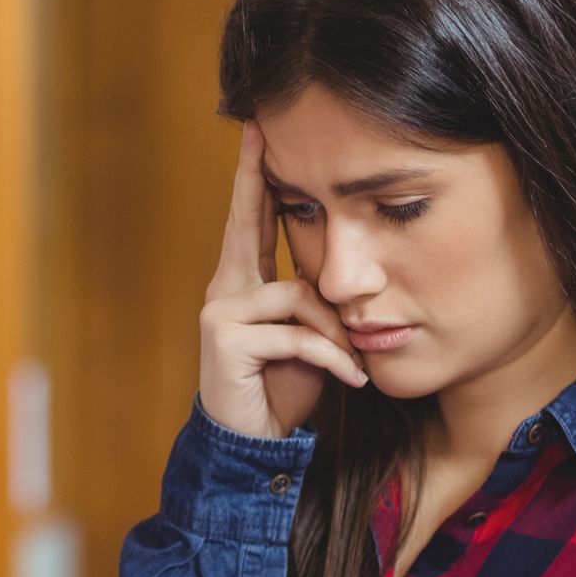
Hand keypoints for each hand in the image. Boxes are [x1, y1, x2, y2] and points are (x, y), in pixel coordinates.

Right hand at [199, 122, 366, 437]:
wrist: (254, 444)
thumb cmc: (285, 389)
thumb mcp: (312, 337)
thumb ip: (318, 302)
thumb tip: (344, 271)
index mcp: (245, 283)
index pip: (252, 220)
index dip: (255, 177)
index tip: (259, 132)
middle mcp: (226, 289)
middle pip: (249, 224)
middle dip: (256, 179)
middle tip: (263, 134)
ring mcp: (220, 312)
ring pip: (298, 294)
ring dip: (335, 330)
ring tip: (354, 361)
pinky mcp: (225, 340)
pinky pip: (294, 334)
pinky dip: (330, 357)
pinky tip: (350, 377)